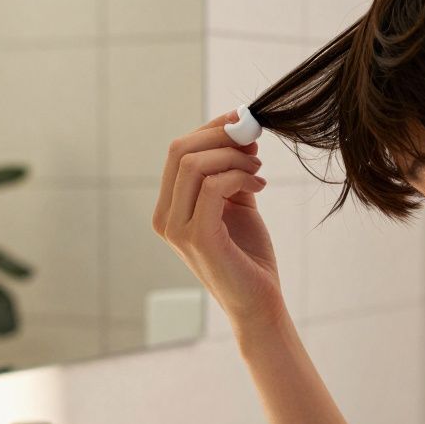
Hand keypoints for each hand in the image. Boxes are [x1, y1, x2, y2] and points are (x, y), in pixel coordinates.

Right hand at [152, 108, 282, 324]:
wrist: (258, 302)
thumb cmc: (248, 256)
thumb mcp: (238, 203)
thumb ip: (233, 170)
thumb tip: (241, 130)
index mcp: (169, 208)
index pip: (177, 151)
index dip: (210, 129)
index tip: (241, 121)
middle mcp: (165, 218)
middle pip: (179, 151)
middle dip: (220, 135)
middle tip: (252, 139)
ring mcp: (177, 229)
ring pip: (194, 164)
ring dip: (233, 157)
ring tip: (258, 169)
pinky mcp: (197, 238)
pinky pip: (213, 186)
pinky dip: (239, 176)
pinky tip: (259, 186)